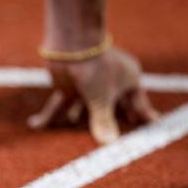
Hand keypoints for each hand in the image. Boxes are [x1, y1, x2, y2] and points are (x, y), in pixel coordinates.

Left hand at [28, 47, 158, 143]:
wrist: (72, 44)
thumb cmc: (95, 67)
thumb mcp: (102, 100)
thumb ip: (104, 122)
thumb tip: (110, 144)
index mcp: (128, 81)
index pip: (138, 104)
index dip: (143, 115)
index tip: (153, 123)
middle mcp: (108, 83)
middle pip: (111, 108)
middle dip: (110, 121)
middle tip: (115, 136)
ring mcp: (88, 85)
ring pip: (83, 108)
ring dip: (77, 118)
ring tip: (73, 125)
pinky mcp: (68, 87)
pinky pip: (58, 105)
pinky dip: (47, 117)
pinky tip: (34, 124)